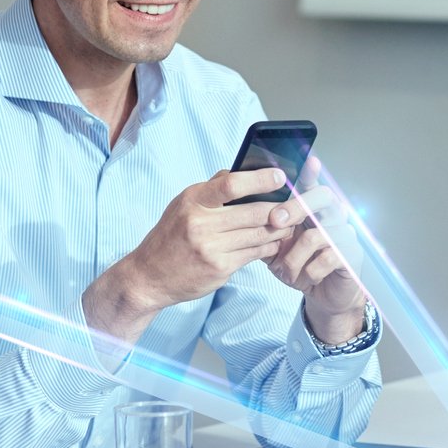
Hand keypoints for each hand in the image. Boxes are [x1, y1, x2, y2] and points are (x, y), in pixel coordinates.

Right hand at [85, 167, 297, 341]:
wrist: (148, 276)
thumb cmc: (170, 235)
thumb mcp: (183, 204)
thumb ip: (212, 188)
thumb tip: (243, 171)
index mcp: (193, 201)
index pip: (231, 184)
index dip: (261, 179)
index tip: (280, 176)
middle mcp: (201, 224)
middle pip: (255, 212)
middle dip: (282, 208)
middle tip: (299, 203)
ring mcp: (211, 248)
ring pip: (260, 234)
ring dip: (280, 228)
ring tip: (290, 222)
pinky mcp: (220, 269)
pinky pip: (255, 254)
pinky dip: (269, 246)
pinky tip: (274, 241)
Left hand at [268, 160, 369, 344]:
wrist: (322, 296)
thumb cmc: (298, 265)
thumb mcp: (275, 246)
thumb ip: (264, 228)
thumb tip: (239, 211)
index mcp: (313, 209)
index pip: (312, 184)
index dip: (311, 172)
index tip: (309, 160)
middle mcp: (333, 216)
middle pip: (323, 197)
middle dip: (297, 207)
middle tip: (276, 221)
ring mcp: (345, 234)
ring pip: (318, 234)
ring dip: (295, 256)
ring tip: (286, 270)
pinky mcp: (351, 256)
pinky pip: (328, 258)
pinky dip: (309, 271)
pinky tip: (305, 278)